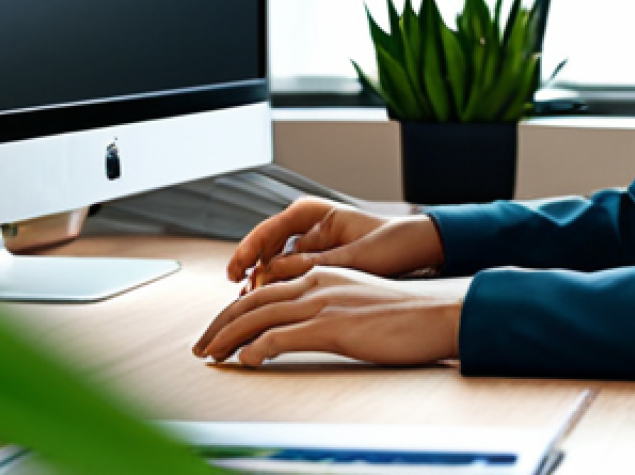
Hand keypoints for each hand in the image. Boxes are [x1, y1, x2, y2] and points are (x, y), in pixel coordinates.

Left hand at [194, 266, 461, 366]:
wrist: (434, 314)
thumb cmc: (402, 315)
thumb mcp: (356, 301)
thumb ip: (326, 306)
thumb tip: (299, 328)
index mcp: (322, 274)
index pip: (264, 290)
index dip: (235, 311)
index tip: (218, 332)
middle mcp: (316, 282)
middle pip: (252, 301)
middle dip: (219, 325)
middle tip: (200, 348)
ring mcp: (323, 302)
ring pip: (258, 317)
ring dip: (227, 338)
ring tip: (210, 357)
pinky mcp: (332, 326)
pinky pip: (281, 336)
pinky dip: (256, 349)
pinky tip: (244, 362)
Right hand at [227, 197, 444, 289]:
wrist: (415, 249)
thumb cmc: (390, 244)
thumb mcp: (353, 255)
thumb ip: (313, 263)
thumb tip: (272, 271)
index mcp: (313, 212)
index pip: (268, 230)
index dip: (248, 252)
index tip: (236, 272)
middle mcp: (306, 224)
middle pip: (265, 249)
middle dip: (250, 273)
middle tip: (237, 299)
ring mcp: (308, 243)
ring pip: (273, 264)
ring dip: (260, 285)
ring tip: (247, 308)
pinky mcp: (314, 262)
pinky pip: (287, 275)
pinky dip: (277, 290)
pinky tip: (269, 310)